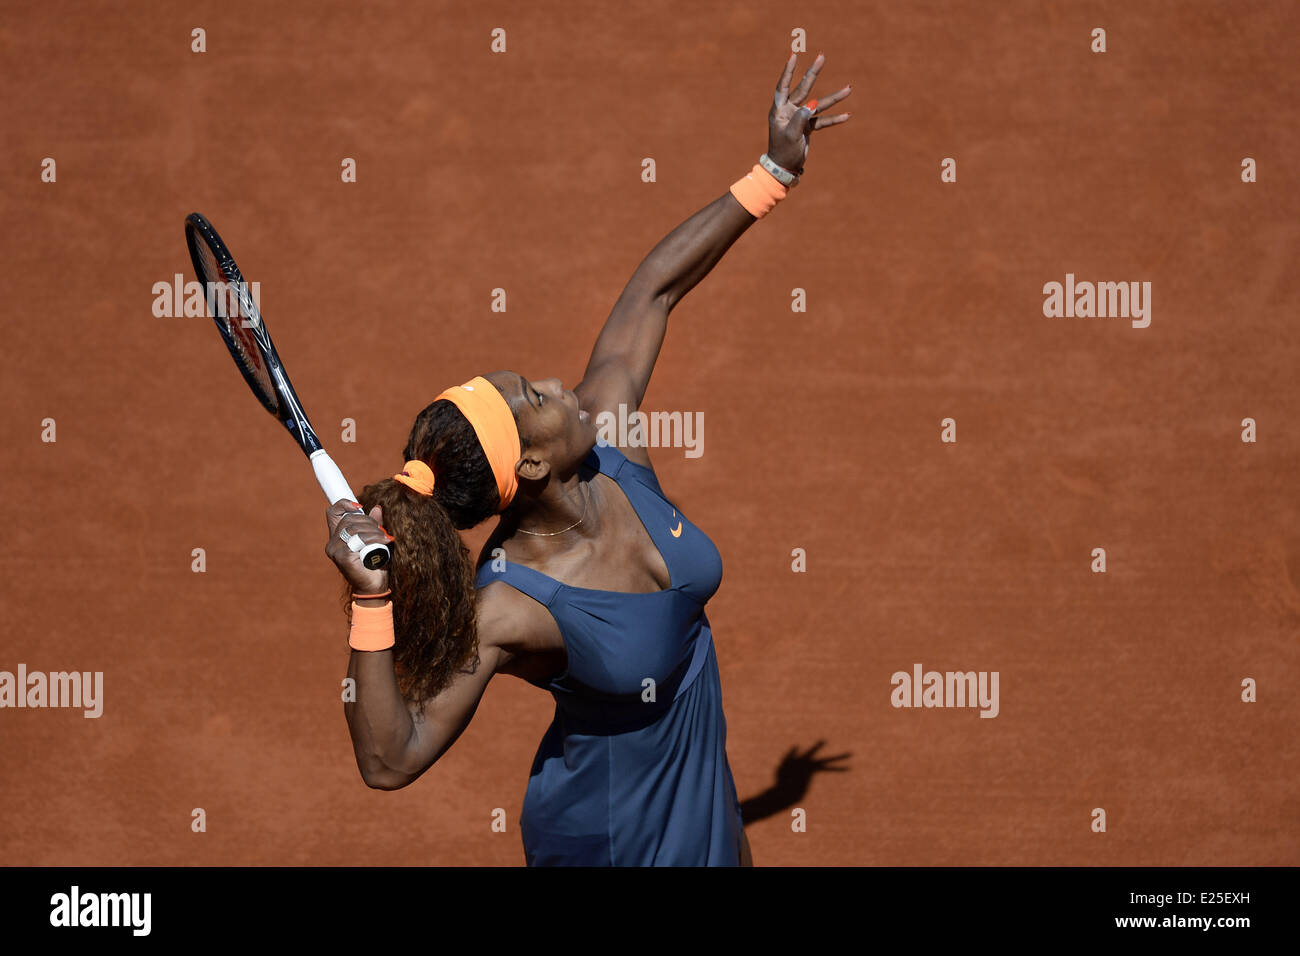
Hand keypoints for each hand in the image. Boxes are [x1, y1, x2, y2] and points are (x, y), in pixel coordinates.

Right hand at [325, 499, 391, 594]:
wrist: (375, 586)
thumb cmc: (374, 562)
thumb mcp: (375, 539)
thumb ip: (374, 524)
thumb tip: (377, 508)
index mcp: (336, 537)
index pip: (333, 513)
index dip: (344, 504)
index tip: (359, 505)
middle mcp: (332, 543)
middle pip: (349, 520)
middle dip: (369, 521)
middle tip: (383, 531)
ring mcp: (335, 551)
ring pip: (354, 530)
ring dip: (374, 530)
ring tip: (386, 537)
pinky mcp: (343, 557)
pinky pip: (358, 541)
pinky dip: (373, 539)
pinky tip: (385, 541)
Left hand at [768, 52, 851, 174]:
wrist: (784, 167)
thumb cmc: (783, 151)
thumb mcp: (791, 135)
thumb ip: (800, 119)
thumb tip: (813, 104)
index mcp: (779, 110)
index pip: (784, 86)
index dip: (788, 71)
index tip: (793, 56)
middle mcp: (789, 110)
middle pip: (803, 88)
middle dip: (813, 73)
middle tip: (822, 56)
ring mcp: (800, 117)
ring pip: (818, 104)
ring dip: (834, 98)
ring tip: (849, 88)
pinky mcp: (807, 126)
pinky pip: (823, 120)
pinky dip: (834, 119)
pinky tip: (847, 115)